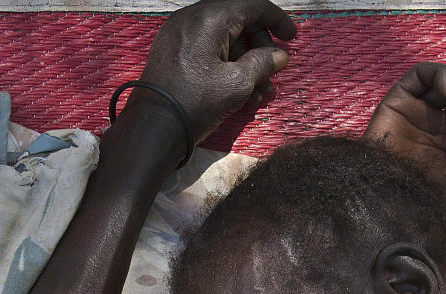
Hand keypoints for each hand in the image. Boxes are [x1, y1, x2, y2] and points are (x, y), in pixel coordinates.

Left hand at [134, 0, 296, 141]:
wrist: (153, 128)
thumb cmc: (194, 103)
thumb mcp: (237, 84)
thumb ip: (262, 63)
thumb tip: (279, 55)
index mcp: (209, 18)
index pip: (253, 6)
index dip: (277, 20)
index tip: (292, 38)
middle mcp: (192, 19)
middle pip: (238, 23)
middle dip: (260, 49)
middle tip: (272, 76)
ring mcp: (180, 34)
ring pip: (224, 39)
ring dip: (246, 62)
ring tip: (259, 93)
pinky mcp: (173, 51)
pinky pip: (207, 50)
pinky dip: (227, 65)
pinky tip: (239, 92)